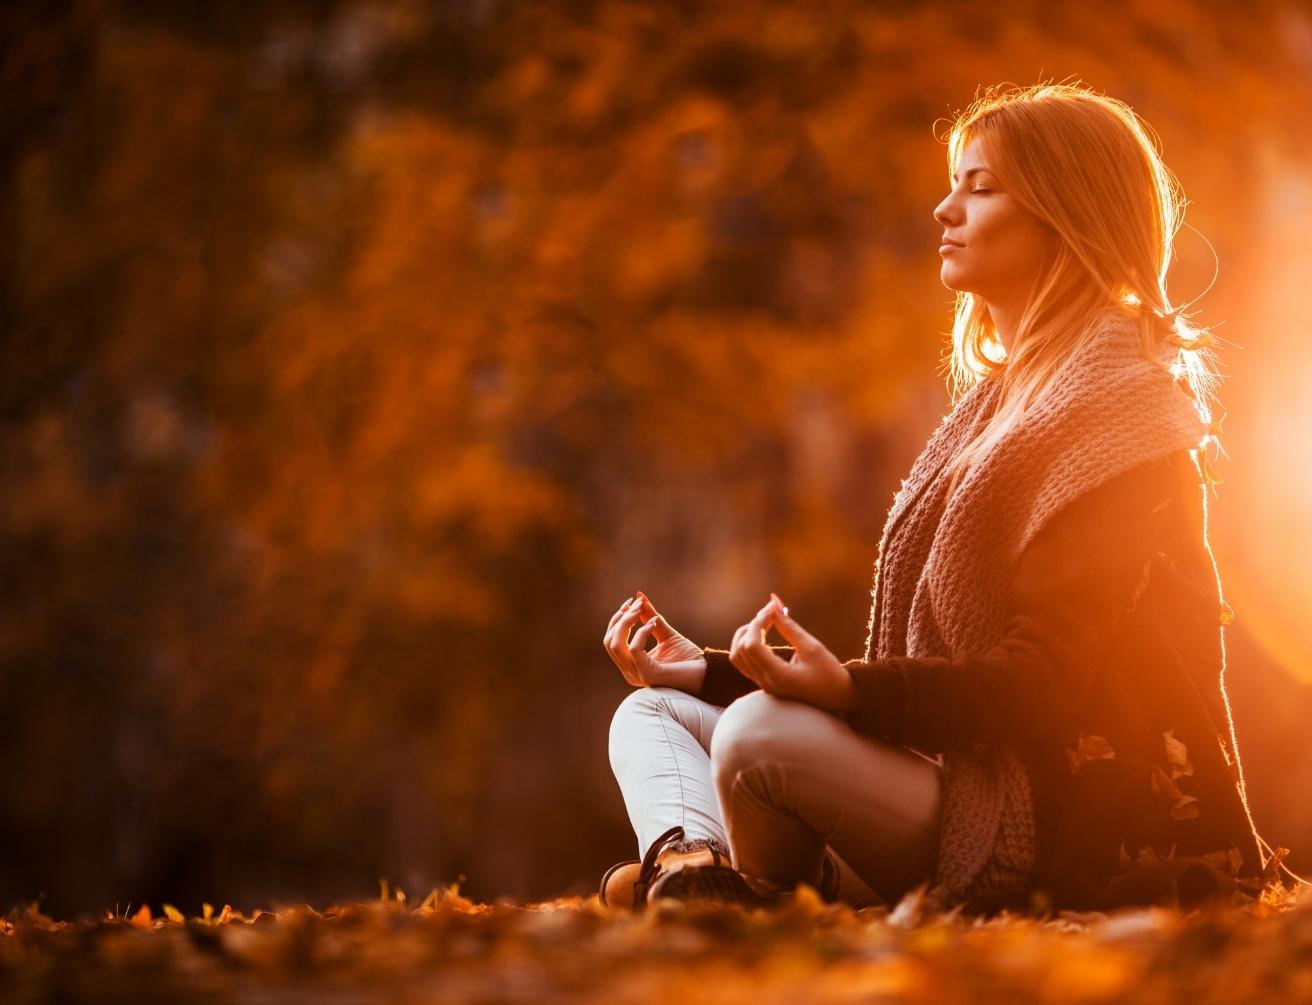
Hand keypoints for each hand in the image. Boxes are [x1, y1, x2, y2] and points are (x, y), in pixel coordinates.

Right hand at [603, 591, 706, 690]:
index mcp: (631, 664)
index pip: (611, 640)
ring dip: (627, 622)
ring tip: (640, 609)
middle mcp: (630, 671)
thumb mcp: (665, 634)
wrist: (706, 674)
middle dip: (620, 619)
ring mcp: (637, 675)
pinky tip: (654, 624)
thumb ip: (650, 618)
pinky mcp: (648, 674)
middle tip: (636, 604)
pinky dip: (642, 632)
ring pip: (616, 645)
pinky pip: (635, 649)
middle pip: (610, 642)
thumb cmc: (688, 658)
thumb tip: (639, 596)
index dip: (618, 619)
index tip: (632, 602)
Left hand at [729, 593, 856, 712]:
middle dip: (751, 626)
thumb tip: (773, 604)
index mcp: (778, 676)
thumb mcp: (812, 647)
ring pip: (738, 657)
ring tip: (765, 622)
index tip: (772, 609)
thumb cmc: (830, 673)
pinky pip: (745, 662)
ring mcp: (763, 685)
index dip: (758, 623)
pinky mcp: (765, 683)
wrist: (839, 698)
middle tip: (770, 612)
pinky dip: (748, 644)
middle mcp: (766, 683)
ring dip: (746, 635)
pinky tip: (763, 633)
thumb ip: (788, 626)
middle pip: (740, 650)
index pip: (752, 645)